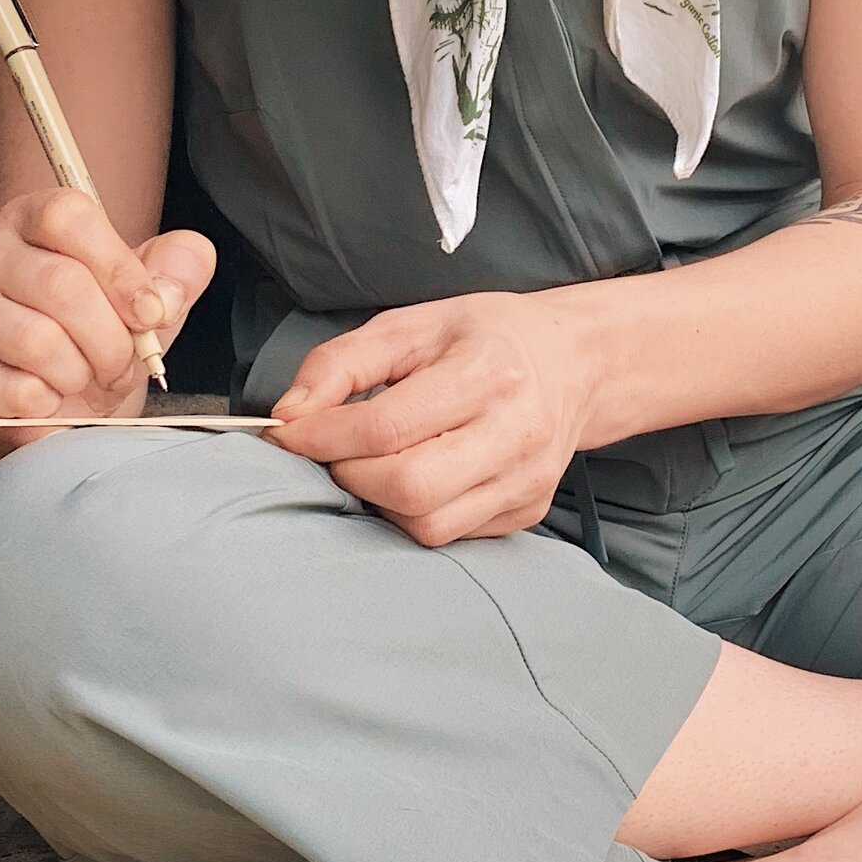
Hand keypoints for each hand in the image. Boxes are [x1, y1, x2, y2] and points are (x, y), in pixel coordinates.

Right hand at [0, 187, 215, 453]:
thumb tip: (169, 290)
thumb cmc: (94, 334)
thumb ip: (176, 272)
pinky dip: (50, 408)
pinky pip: (15, 392)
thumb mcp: (146, 295)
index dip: (122, 271)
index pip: (71, 219)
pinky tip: (52, 401)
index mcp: (33, 219)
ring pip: (38, 342)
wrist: (49, 399)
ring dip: (80, 376)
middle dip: (111, 340)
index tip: (152, 315)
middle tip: (122, 365)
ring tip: (85, 381)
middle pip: (61, 285)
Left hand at [271, 293, 588, 545]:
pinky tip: (414, 477)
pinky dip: (414, 515)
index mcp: (486, 372)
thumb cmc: (484, 338)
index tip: (289, 433)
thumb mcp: (411, 325)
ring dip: (379, 502)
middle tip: (337, 451)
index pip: (387, 427)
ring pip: (426, 526)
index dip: (322, 437)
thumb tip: (289, 416)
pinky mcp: (527, 511)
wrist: (572, 362)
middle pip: (408, 488)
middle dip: (350, 474)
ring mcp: (526, 480)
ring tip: (375, 464)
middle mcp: (515, 432)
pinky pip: (450, 536)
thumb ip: (341, 363)